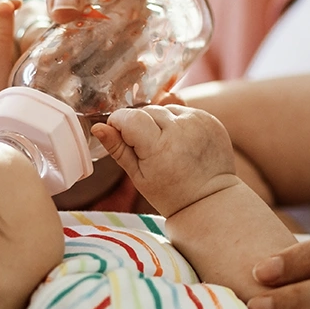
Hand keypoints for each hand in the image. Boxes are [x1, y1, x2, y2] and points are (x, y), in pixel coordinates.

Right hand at [91, 105, 237, 216]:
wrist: (211, 199)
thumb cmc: (170, 194)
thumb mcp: (138, 177)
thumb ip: (118, 149)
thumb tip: (97, 127)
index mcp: (160, 147)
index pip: (130, 117)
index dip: (120, 122)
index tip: (120, 134)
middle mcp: (181, 130)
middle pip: (147, 110)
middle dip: (140, 124)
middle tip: (147, 148)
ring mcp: (199, 122)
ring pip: (165, 109)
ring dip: (160, 122)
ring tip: (167, 147)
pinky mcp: (211, 120)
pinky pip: (184, 111)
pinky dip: (179, 123)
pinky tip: (183, 143)